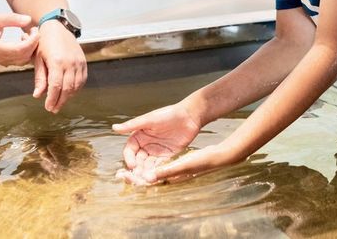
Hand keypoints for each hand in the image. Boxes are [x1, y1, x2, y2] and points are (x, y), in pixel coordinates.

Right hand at [0, 13, 38, 65]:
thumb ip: (12, 19)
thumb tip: (28, 20)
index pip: (19, 49)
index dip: (31, 41)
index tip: (35, 30)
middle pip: (24, 56)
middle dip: (34, 43)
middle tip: (34, 30)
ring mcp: (3, 62)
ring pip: (24, 60)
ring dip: (31, 48)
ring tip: (27, 34)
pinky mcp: (6, 62)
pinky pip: (22, 60)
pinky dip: (28, 51)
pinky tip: (24, 40)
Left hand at [32, 20, 86, 113]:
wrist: (58, 27)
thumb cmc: (45, 43)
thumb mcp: (38, 59)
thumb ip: (40, 78)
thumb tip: (38, 95)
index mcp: (56, 61)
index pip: (56, 86)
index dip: (52, 99)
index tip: (48, 107)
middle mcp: (70, 62)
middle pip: (67, 88)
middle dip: (60, 101)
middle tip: (53, 109)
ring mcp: (78, 62)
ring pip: (76, 85)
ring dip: (69, 97)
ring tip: (60, 102)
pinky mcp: (83, 62)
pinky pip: (82, 79)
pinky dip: (77, 88)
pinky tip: (70, 93)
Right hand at [112, 102, 204, 183]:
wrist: (189, 116)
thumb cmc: (168, 114)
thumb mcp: (149, 119)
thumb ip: (132, 125)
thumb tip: (114, 127)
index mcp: (139, 136)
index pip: (130, 151)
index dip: (129, 158)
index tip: (131, 165)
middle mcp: (146, 146)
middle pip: (137, 161)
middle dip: (135, 170)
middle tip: (135, 178)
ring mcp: (157, 152)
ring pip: (148, 166)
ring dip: (145, 173)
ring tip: (145, 180)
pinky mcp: (168, 156)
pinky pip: (160, 166)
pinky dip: (157, 172)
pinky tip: (155, 177)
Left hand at [116, 143, 238, 186]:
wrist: (217, 155)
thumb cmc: (201, 163)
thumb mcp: (182, 165)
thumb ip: (165, 171)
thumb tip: (147, 177)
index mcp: (170, 178)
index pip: (148, 181)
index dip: (135, 179)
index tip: (122, 175)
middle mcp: (169, 175)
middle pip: (147, 176)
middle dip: (134, 175)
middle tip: (119, 174)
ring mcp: (172, 168)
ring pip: (152, 169)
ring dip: (140, 169)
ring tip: (127, 166)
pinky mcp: (175, 161)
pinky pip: (159, 162)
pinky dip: (150, 161)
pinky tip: (143, 157)